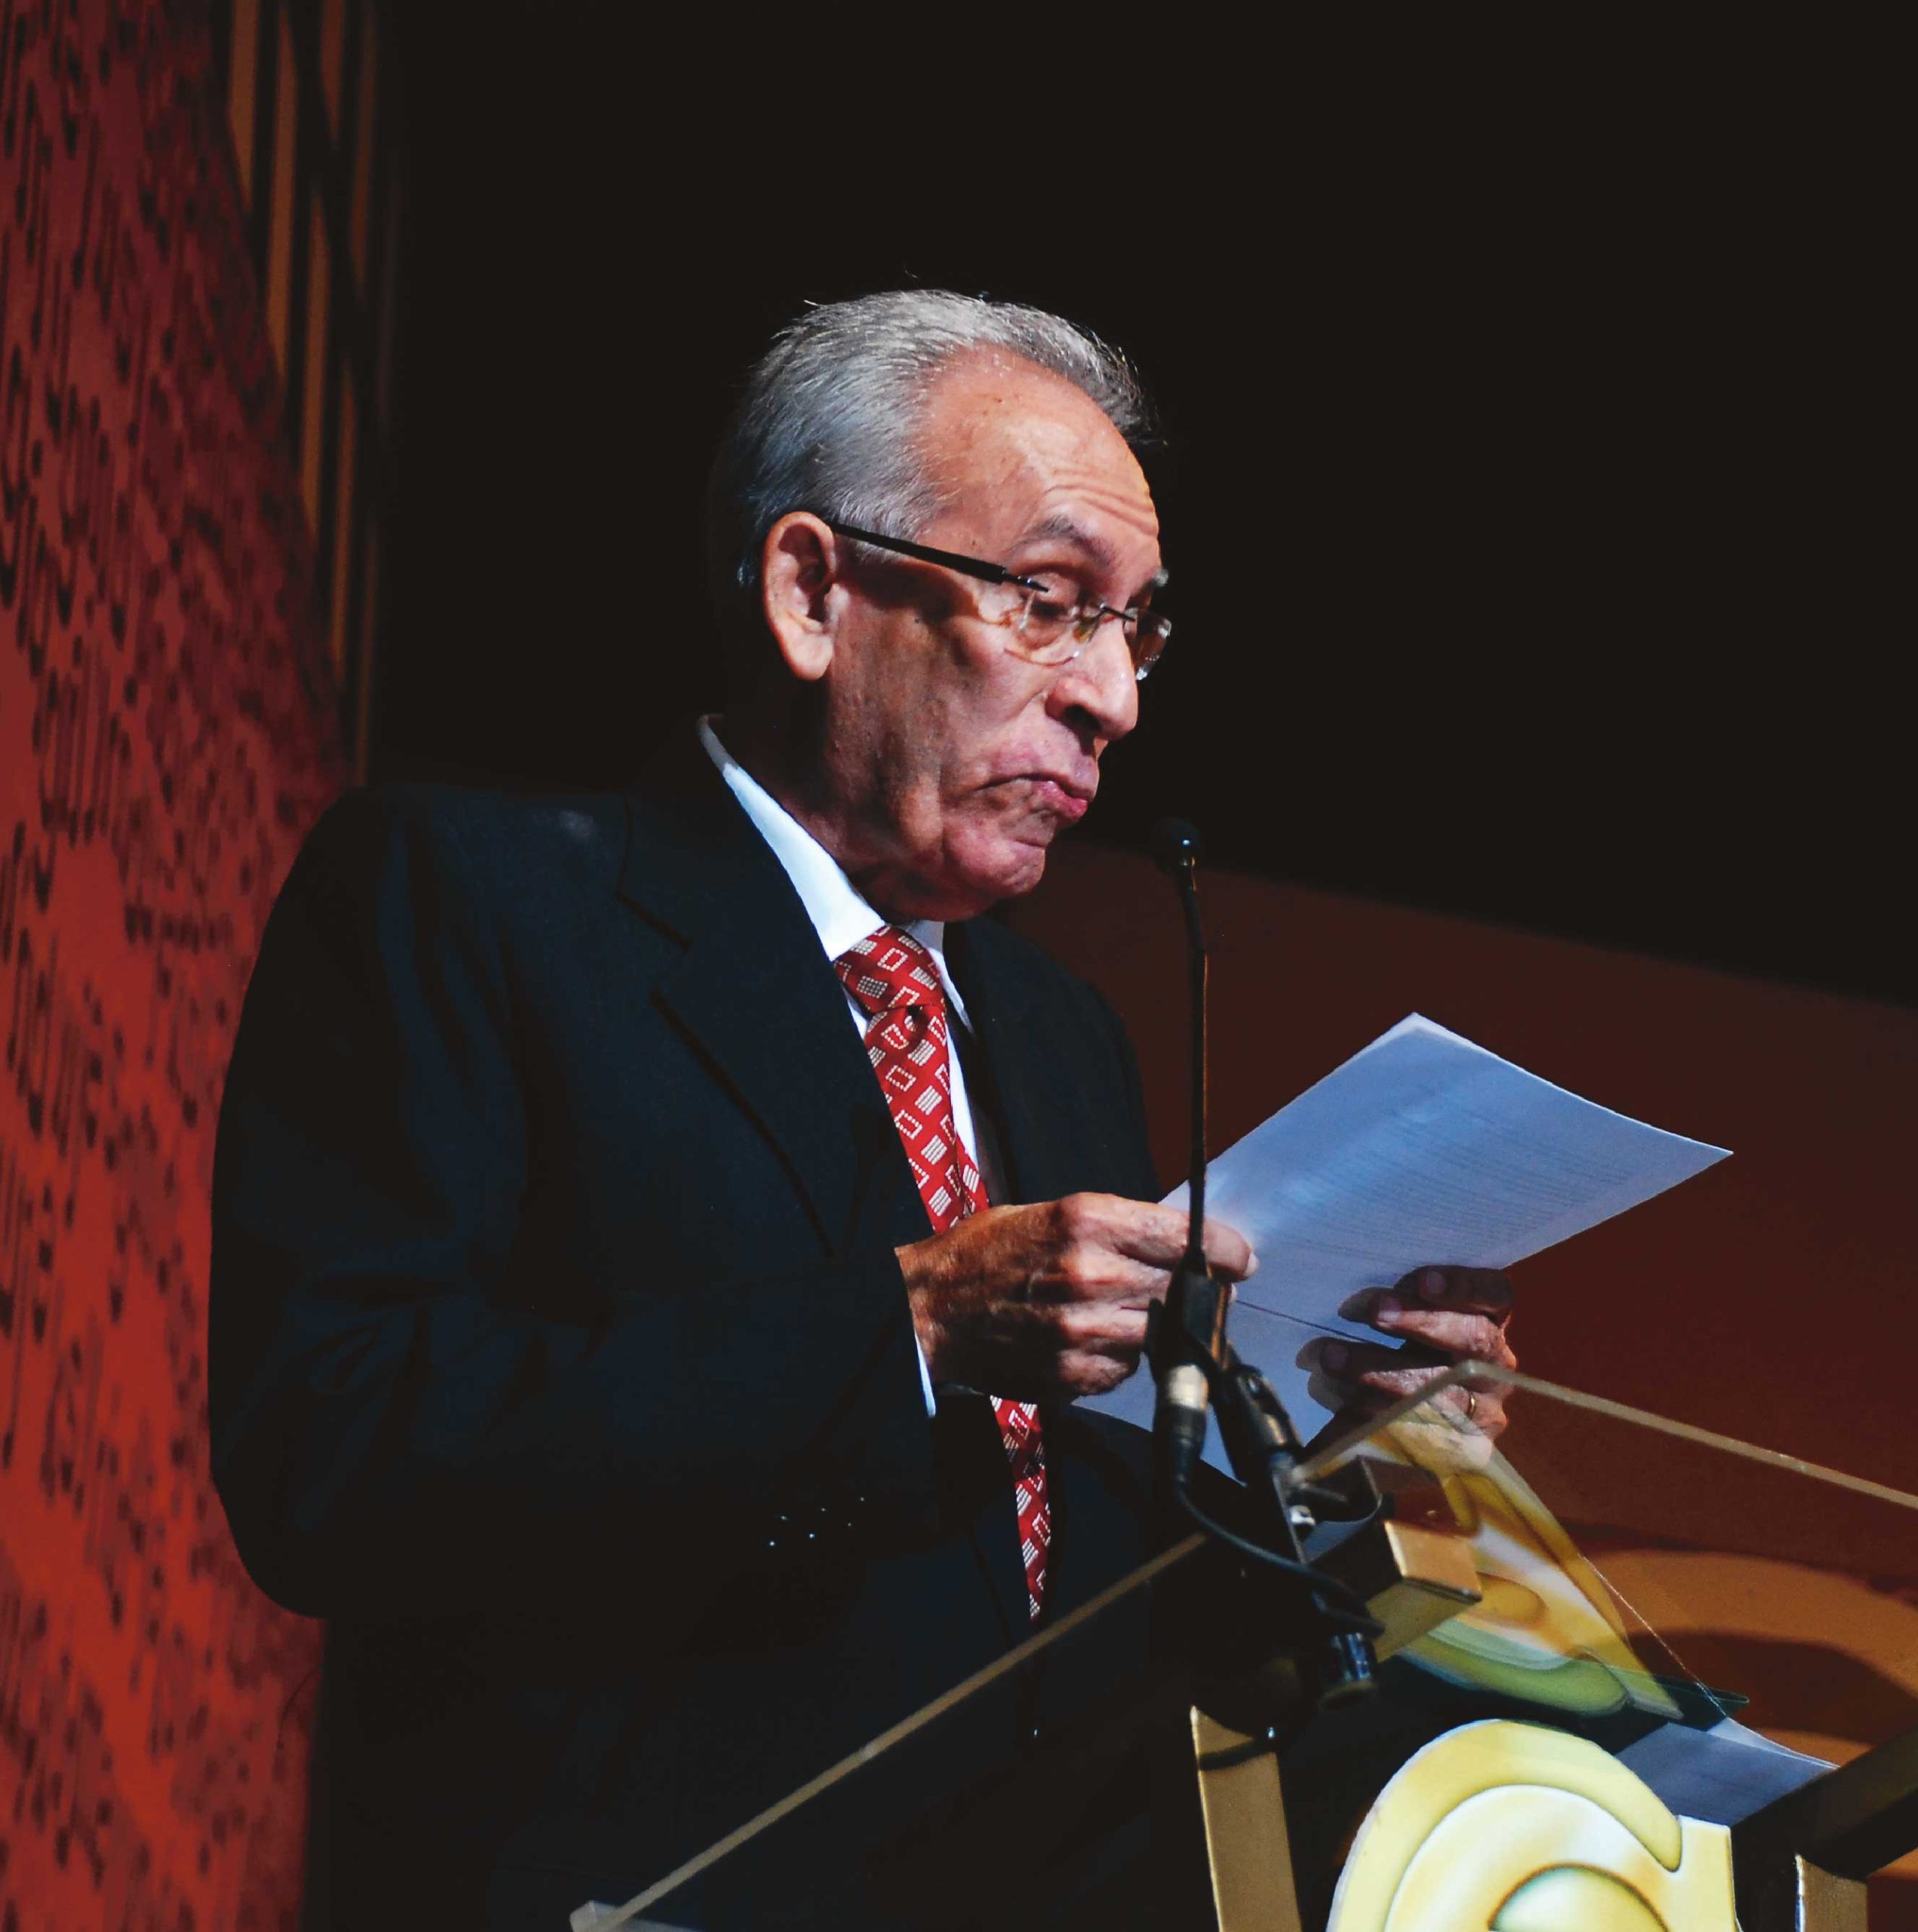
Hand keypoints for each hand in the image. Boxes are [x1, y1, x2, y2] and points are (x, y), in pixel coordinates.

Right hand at [896, 1193, 1256, 1400]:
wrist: (927, 1310)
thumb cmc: (985, 1254)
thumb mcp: (1047, 1213)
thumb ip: (1114, 1227)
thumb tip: (1179, 1244)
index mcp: (1087, 1221)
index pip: (1186, 1237)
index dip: (1224, 1250)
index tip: (1239, 1258)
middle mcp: (1092, 1274)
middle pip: (1181, 1289)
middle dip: (1194, 1291)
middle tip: (1193, 1290)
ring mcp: (1084, 1330)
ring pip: (1159, 1335)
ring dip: (1154, 1328)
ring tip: (1120, 1314)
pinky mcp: (1075, 1375)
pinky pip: (1126, 1370)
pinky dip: (1120, 1358)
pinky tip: (1090, 1340)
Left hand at [1308, 1265, 1517, 1441]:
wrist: (1416, 1425)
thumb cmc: (1403, 1352)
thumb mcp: (1408, 1324)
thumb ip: (1399, 1303)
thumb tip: (1361, 1293)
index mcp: (1489, 1323)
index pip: (1495, 1294)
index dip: (1464, 1286)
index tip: (1422, 1281)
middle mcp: (1495, 1368)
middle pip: (1472, 1340)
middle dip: (1419, 1323)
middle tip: (1372, 1311)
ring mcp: (1482, 1415)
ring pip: (1440, 1392)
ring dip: (1378, 1373)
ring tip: (1329, 1357)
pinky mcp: (1459, 1453)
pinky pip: (1415, 1436)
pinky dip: (1369, 1419)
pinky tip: (1336, 1408)